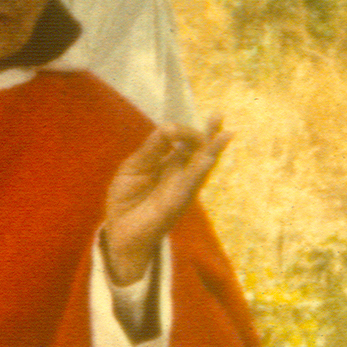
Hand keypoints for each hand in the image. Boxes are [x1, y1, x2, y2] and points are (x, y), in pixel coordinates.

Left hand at [102, 117, 230, 284]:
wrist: (120, 230)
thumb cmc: (126, 198)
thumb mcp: (135, 166)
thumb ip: (153, 148)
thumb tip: (172, 128)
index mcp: (168, 162)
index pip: (183, 140)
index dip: (180, 130)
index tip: (171, 130)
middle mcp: (179, 173)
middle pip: (200, 150)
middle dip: (210, 133)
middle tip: (219, 116)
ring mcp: (182, 187)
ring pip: (202, 165)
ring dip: (213, 149)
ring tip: (226, 134)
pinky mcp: (179, 201)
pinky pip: (193, 183)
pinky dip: (201, 168)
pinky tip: (209, 156)